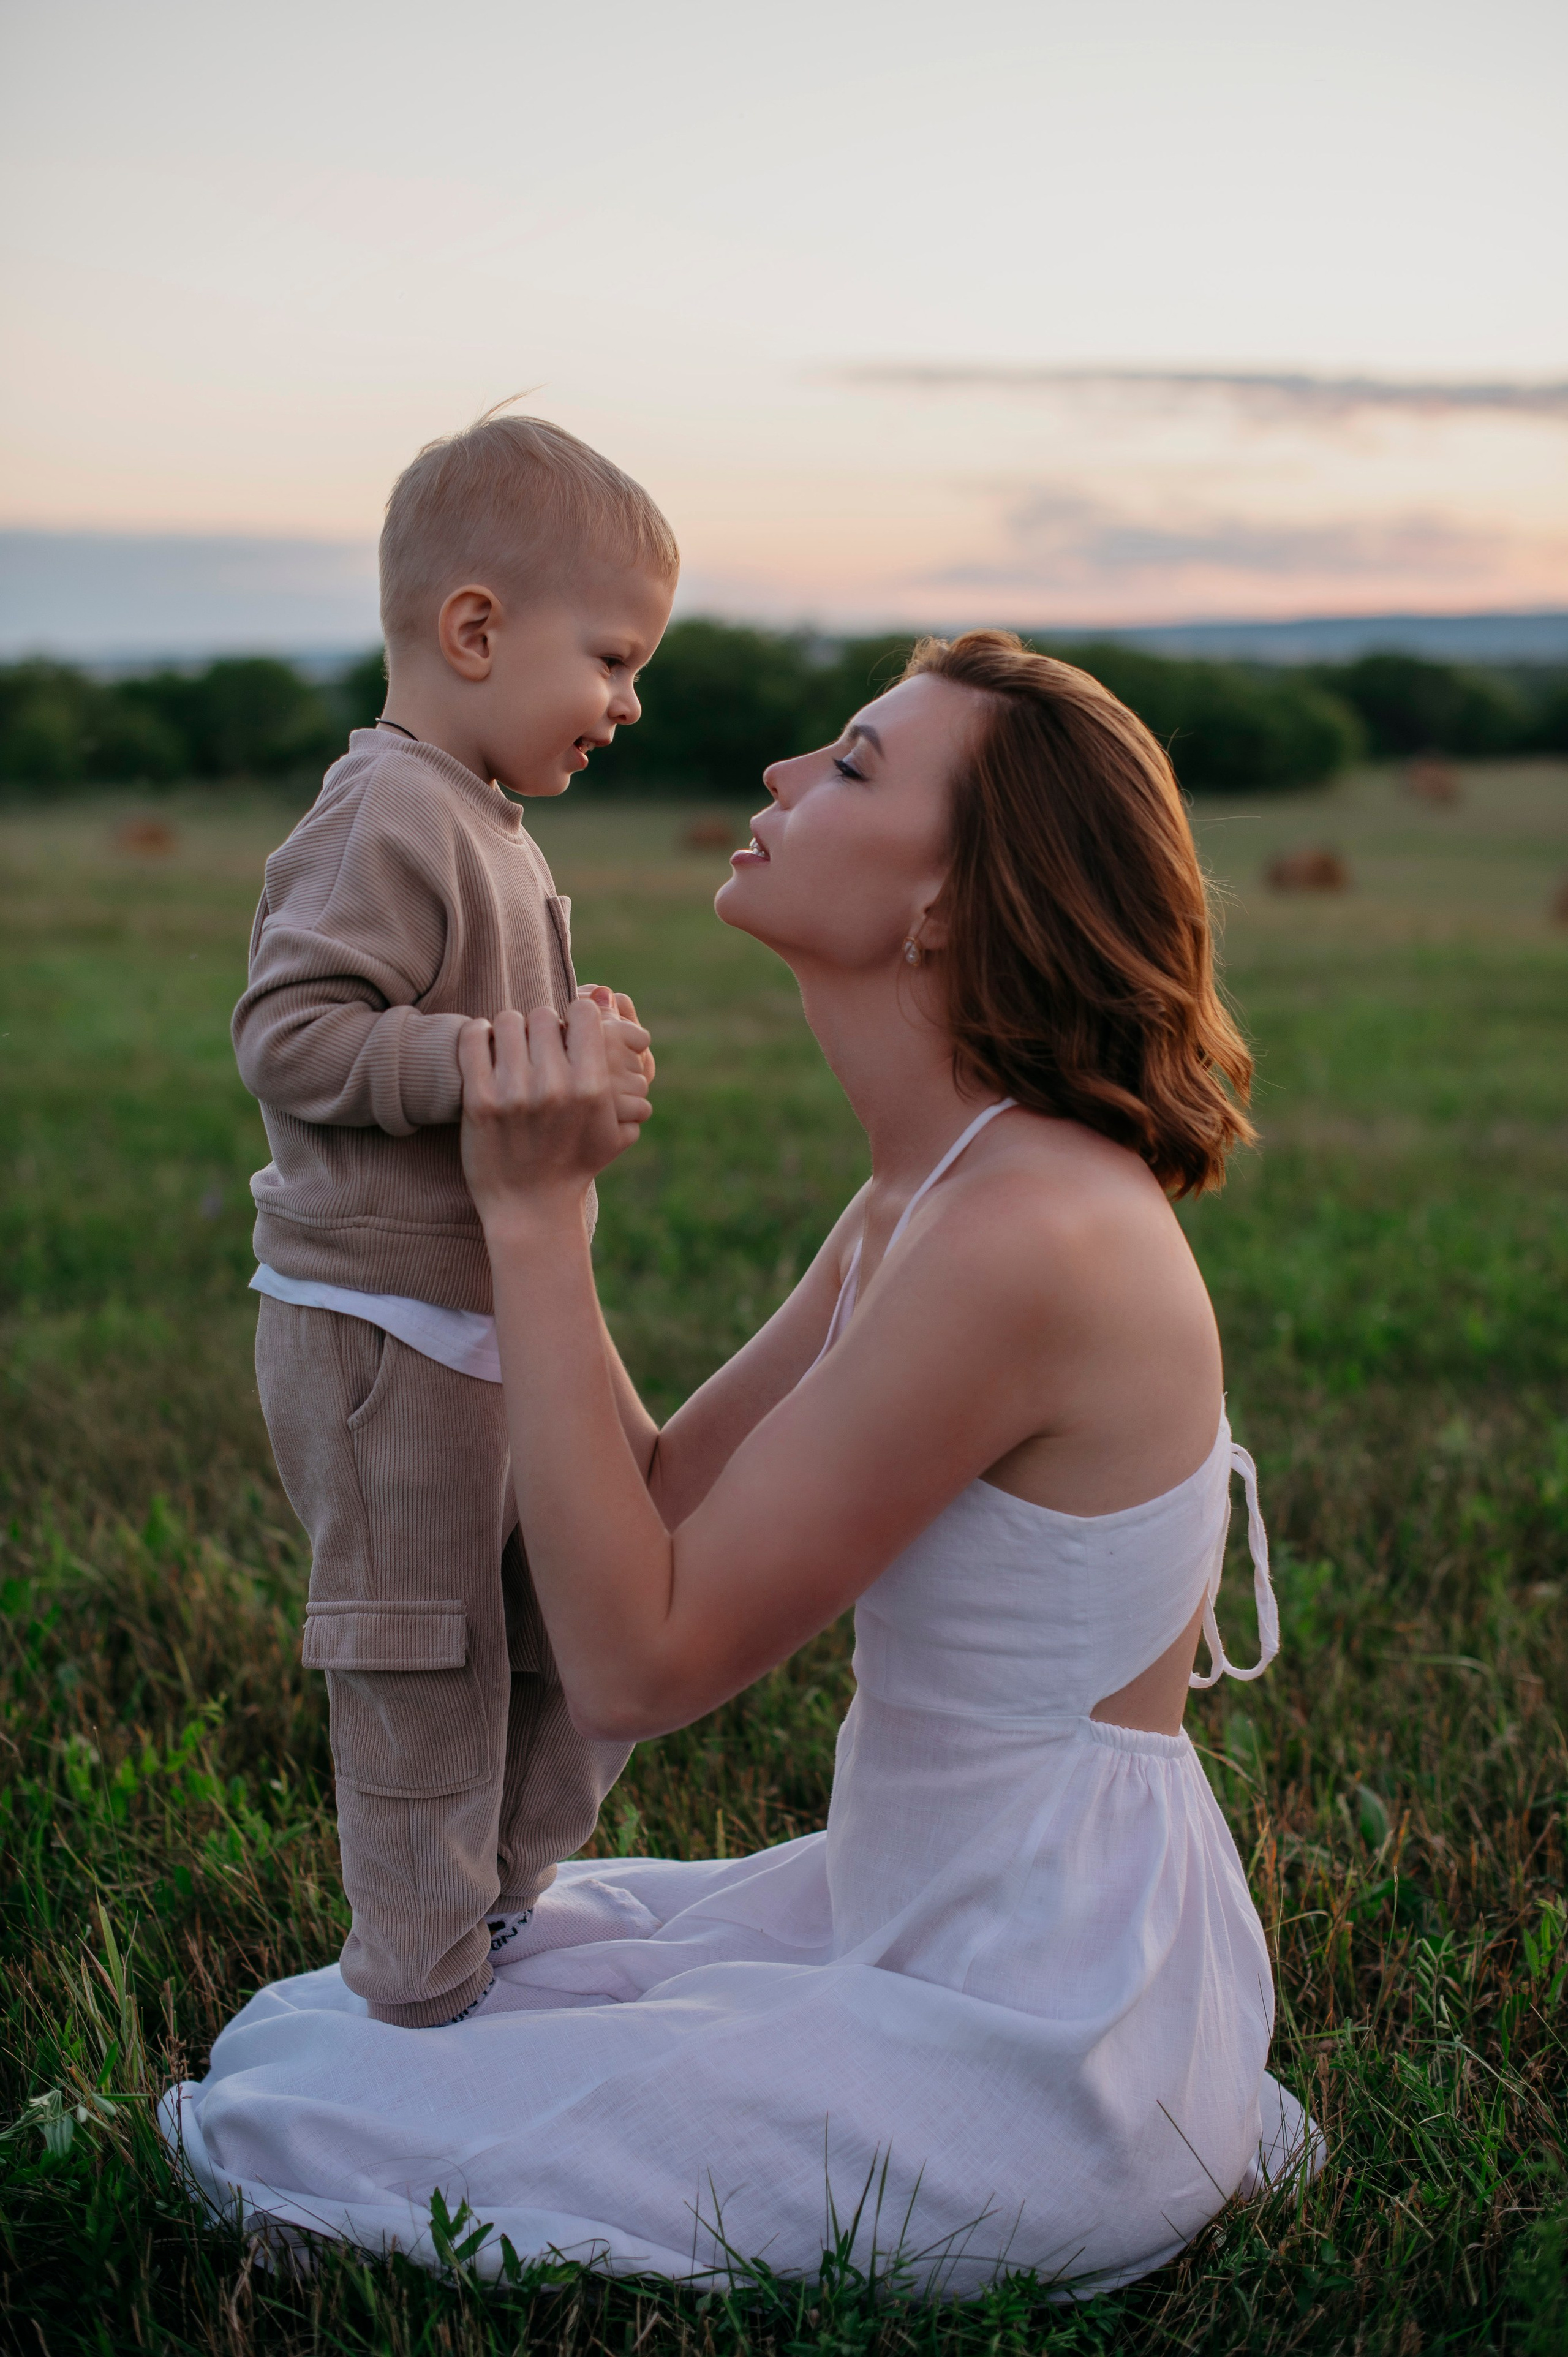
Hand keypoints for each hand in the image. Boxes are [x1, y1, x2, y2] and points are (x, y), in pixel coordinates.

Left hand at [458, 999, 652, 1229]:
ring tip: (511, 1048)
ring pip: (508, 1020)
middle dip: (543, 1026)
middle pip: (543, 1014)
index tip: (568, 1034)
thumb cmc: (577, 1165)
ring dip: (510, 1031)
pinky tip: (486, 1047)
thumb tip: (637, 1038)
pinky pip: (474, 1038)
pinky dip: (478, 1035)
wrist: (530, 1207)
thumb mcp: (617, 1133)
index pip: (582, 1012)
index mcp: (592, 1087)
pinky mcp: (479, 1100)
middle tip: (537, 1045)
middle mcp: (554, 1086)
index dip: (576, 1017)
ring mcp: (513, 1092)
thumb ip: (633, 1092)